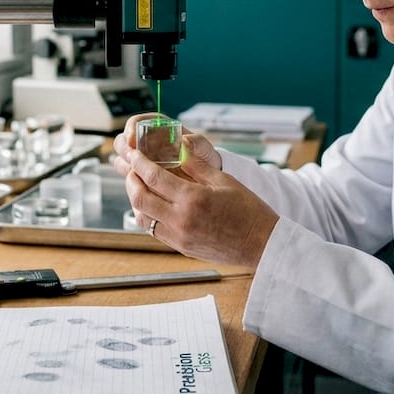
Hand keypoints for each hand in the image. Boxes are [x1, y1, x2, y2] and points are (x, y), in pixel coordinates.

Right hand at [111, 113, 221, 173]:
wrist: (207, 182)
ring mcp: (142, 162)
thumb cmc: (204, 160)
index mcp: (159, 129)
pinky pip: (129, 179)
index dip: (132, 128)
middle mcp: (146, 144)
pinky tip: (142, 188)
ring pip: (122, 160)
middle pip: (123, 141)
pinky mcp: (141, 179)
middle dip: (124, 148)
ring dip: (126, 166)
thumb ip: (198, 144)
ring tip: (136, 173)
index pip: (137, 122)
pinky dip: (132, 183)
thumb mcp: (205, 150)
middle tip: (131, 158)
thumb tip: (186, 141)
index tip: (133, 139)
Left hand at [120, 143, 278, 268]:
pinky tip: (153, 205)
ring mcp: (179, 237)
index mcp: (193, 199)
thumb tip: (179, 146)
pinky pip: (153, 231)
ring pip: (142, 217)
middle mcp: (181, 220)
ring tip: (140, 186)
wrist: (262, 244)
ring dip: (137, 199)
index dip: (139, 162)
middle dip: (131, 180)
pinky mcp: (181, 247)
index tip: (133, 153)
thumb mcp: (224, 180)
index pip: (154, 177)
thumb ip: (197, 164)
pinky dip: (147, 215)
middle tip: (132, 169)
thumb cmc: (249, 211)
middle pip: (140, 198)